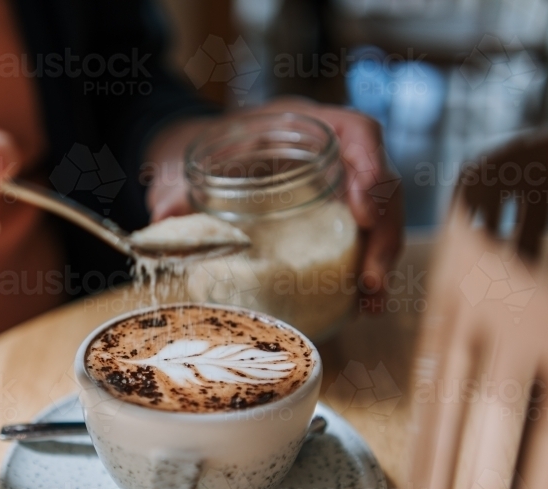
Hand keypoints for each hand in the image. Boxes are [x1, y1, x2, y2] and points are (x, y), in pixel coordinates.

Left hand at [145, 97, 403, 310]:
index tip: (364, 213)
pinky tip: (361, 303)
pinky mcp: (330, 217)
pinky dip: (364, 270)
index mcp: (298, 125)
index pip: (357, 130)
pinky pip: (361, 239)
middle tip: (371, 280)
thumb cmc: (191, 154)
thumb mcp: (177, 166)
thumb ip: (171, 188)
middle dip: (383, 233)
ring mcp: (334, 185)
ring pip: (379, 217)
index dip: (371, 168)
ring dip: (380, 259)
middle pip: (380, 183)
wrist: (189, 161)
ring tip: (371, 300)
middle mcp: (327, 151)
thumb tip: (164, 217)